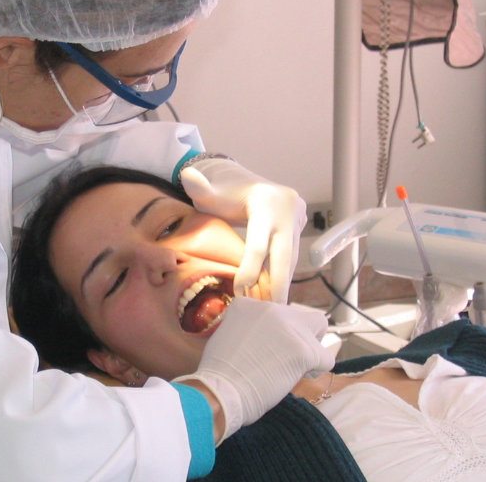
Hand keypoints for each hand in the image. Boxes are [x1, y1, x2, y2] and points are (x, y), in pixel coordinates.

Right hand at [175, 298, 333, 441]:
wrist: (220, 392)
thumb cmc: (219, 374)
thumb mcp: (228, 336)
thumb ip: (250, 330)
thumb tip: (269, 338)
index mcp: (248, 304)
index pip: (280, 312)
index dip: (280, 334)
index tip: (268, 350)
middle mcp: (270, 309)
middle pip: (306, 318)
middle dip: (302, 338)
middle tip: (288, 359)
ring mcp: (288, 328)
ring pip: (319, 335)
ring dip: (308, 354)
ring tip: (288, 372)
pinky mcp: (303, 349)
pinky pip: (326, 359)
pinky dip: (315, 371)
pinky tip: (295, 379)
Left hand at [180, 158, 305, 302]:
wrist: (251, 186)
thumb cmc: (227, 193)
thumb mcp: (212, 192)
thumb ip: (199, 187)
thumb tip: (186, 175)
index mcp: (267, 202)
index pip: (259, 244)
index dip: (249, 269)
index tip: (239, 290)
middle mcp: (288, 212)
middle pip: (284, 256)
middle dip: (277, 285)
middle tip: (269, 311)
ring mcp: (297, 222)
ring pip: (290, 260)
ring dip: (280, 285)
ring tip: (270, 310)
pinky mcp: (299, 232)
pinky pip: (291, 258)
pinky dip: (281, 277)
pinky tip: (273, 297)